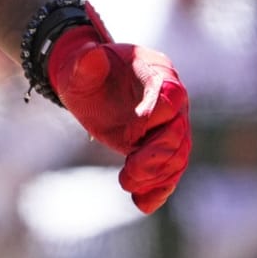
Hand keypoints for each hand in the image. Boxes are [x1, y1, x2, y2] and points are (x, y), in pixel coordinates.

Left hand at [48, 19, 190, 213]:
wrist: (85, 84)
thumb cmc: (82, 70)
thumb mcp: (78, 66)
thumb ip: (86, 62)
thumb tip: (93, 54)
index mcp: (156, 69)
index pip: (170, 95)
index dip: (154, 117)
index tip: (131, 135)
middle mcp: (171, 98)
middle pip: (178, 132)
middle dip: (156, 157)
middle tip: (128, 176)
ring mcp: (170, 124)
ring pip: (177, 155)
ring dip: (157, 176)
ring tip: (130, 188)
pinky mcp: (161, 146)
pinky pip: (169, 170)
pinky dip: (159, 188)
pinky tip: (142, 203)